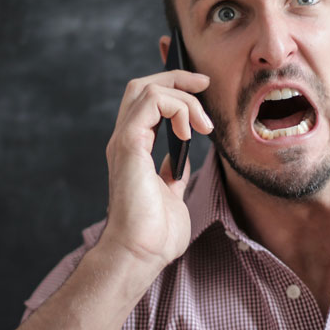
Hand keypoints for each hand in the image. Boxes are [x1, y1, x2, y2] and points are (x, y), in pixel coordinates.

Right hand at [101, 69, 212, 274]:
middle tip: (204, 83)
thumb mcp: (172, 195)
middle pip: (142, 85)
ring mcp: (125, 141)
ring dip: (183, 97)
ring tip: (204, 124)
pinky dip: (176, 108)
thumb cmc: (155, 234)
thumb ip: (173, 173)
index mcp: (135, 150)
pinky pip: (151, 102)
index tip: (201, 88)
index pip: (147, 102)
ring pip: (146, 88)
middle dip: (176, 76)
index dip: (172, 86)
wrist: (140, 253)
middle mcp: (126, 140)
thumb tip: (182, 159)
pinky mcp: (129, 145)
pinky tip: (191, 132)